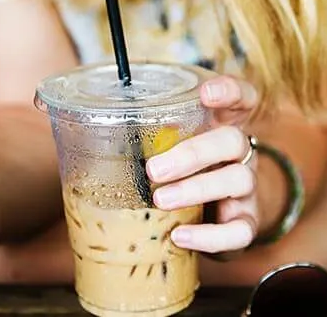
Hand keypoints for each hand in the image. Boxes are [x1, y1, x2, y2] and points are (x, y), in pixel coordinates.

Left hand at [146, 76, 258, 254]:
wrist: (217, 213)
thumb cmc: (183, 170)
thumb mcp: (169, 146)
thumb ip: (144, 137)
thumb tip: (80, 134)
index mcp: (222, 125)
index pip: (241, 98)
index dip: (229, 91)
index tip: (205, 93)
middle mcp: (239, 153)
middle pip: (232, 140)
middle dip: (193, 153)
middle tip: (154, 169)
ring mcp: (247, 187)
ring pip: (238, 180)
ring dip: (196, 189)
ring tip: (160, 200)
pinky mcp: (246, 222)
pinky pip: (240, 230)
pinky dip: (210, 236)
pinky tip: (180, 236)